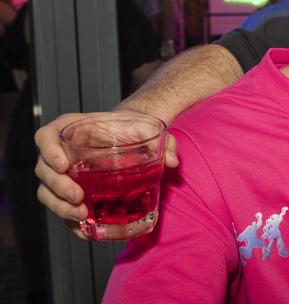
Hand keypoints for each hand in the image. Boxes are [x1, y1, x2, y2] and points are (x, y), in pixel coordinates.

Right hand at [35, 110, 178, 233]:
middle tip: (78, 197)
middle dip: (57, 186)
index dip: (48, 150)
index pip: (46, 135)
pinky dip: (71, 222)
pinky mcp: (71, 193)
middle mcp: (62, 152)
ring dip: (59, 207)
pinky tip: (87, 231)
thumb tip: (173, 161)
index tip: (63, 164)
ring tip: (82, 214)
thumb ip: (164, 140)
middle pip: (43, 169)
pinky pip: (62, 209)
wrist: (133, 137)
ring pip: (47, 192)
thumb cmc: (135, 129)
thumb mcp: (150, 128)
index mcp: (74, 129)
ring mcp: (64, 174)